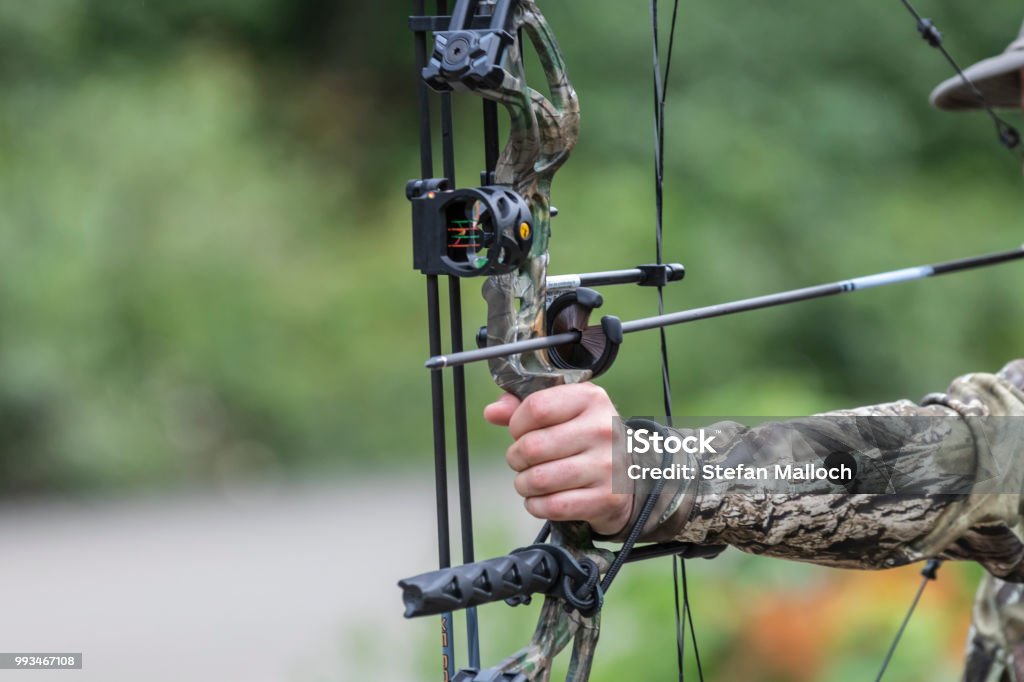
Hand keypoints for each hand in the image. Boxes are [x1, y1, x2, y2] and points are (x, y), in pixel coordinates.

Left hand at [484, 382, 632, 535]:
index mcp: (591, 399)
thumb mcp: (562, 412)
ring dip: (524, 484)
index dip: (517, 424)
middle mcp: (602, 429)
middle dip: (516, 457)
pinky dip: (536, 505)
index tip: (521, 432)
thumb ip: (524, 407)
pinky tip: (542, 498)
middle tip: (523, 460)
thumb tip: (492, 412)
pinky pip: (552, 506)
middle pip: (532, 447)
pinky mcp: (606, 498)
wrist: (627, 475)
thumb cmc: (585, 439)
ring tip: (532, 480)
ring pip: (539, 479)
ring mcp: (607, 465)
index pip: (535, 407)